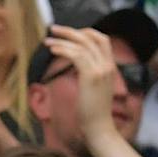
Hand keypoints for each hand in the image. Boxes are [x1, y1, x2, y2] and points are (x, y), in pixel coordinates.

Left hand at [45, 24, 124, 143]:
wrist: (99, 127)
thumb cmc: (93, 114)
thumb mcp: (94, 91)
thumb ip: (90, 77)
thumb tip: (80, 71)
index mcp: (110, 67)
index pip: (102, 40)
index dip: (85, 33)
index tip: (69, 34)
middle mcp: (107, 65)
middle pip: (92, 37)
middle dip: (71, 30)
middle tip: (53, 28)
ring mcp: (101, 69)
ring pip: (82, 44)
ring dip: (62, 39)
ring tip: (47, 40)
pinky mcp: (91, 76)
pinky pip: (76, 55)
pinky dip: (63, 49)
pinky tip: (52, 50)